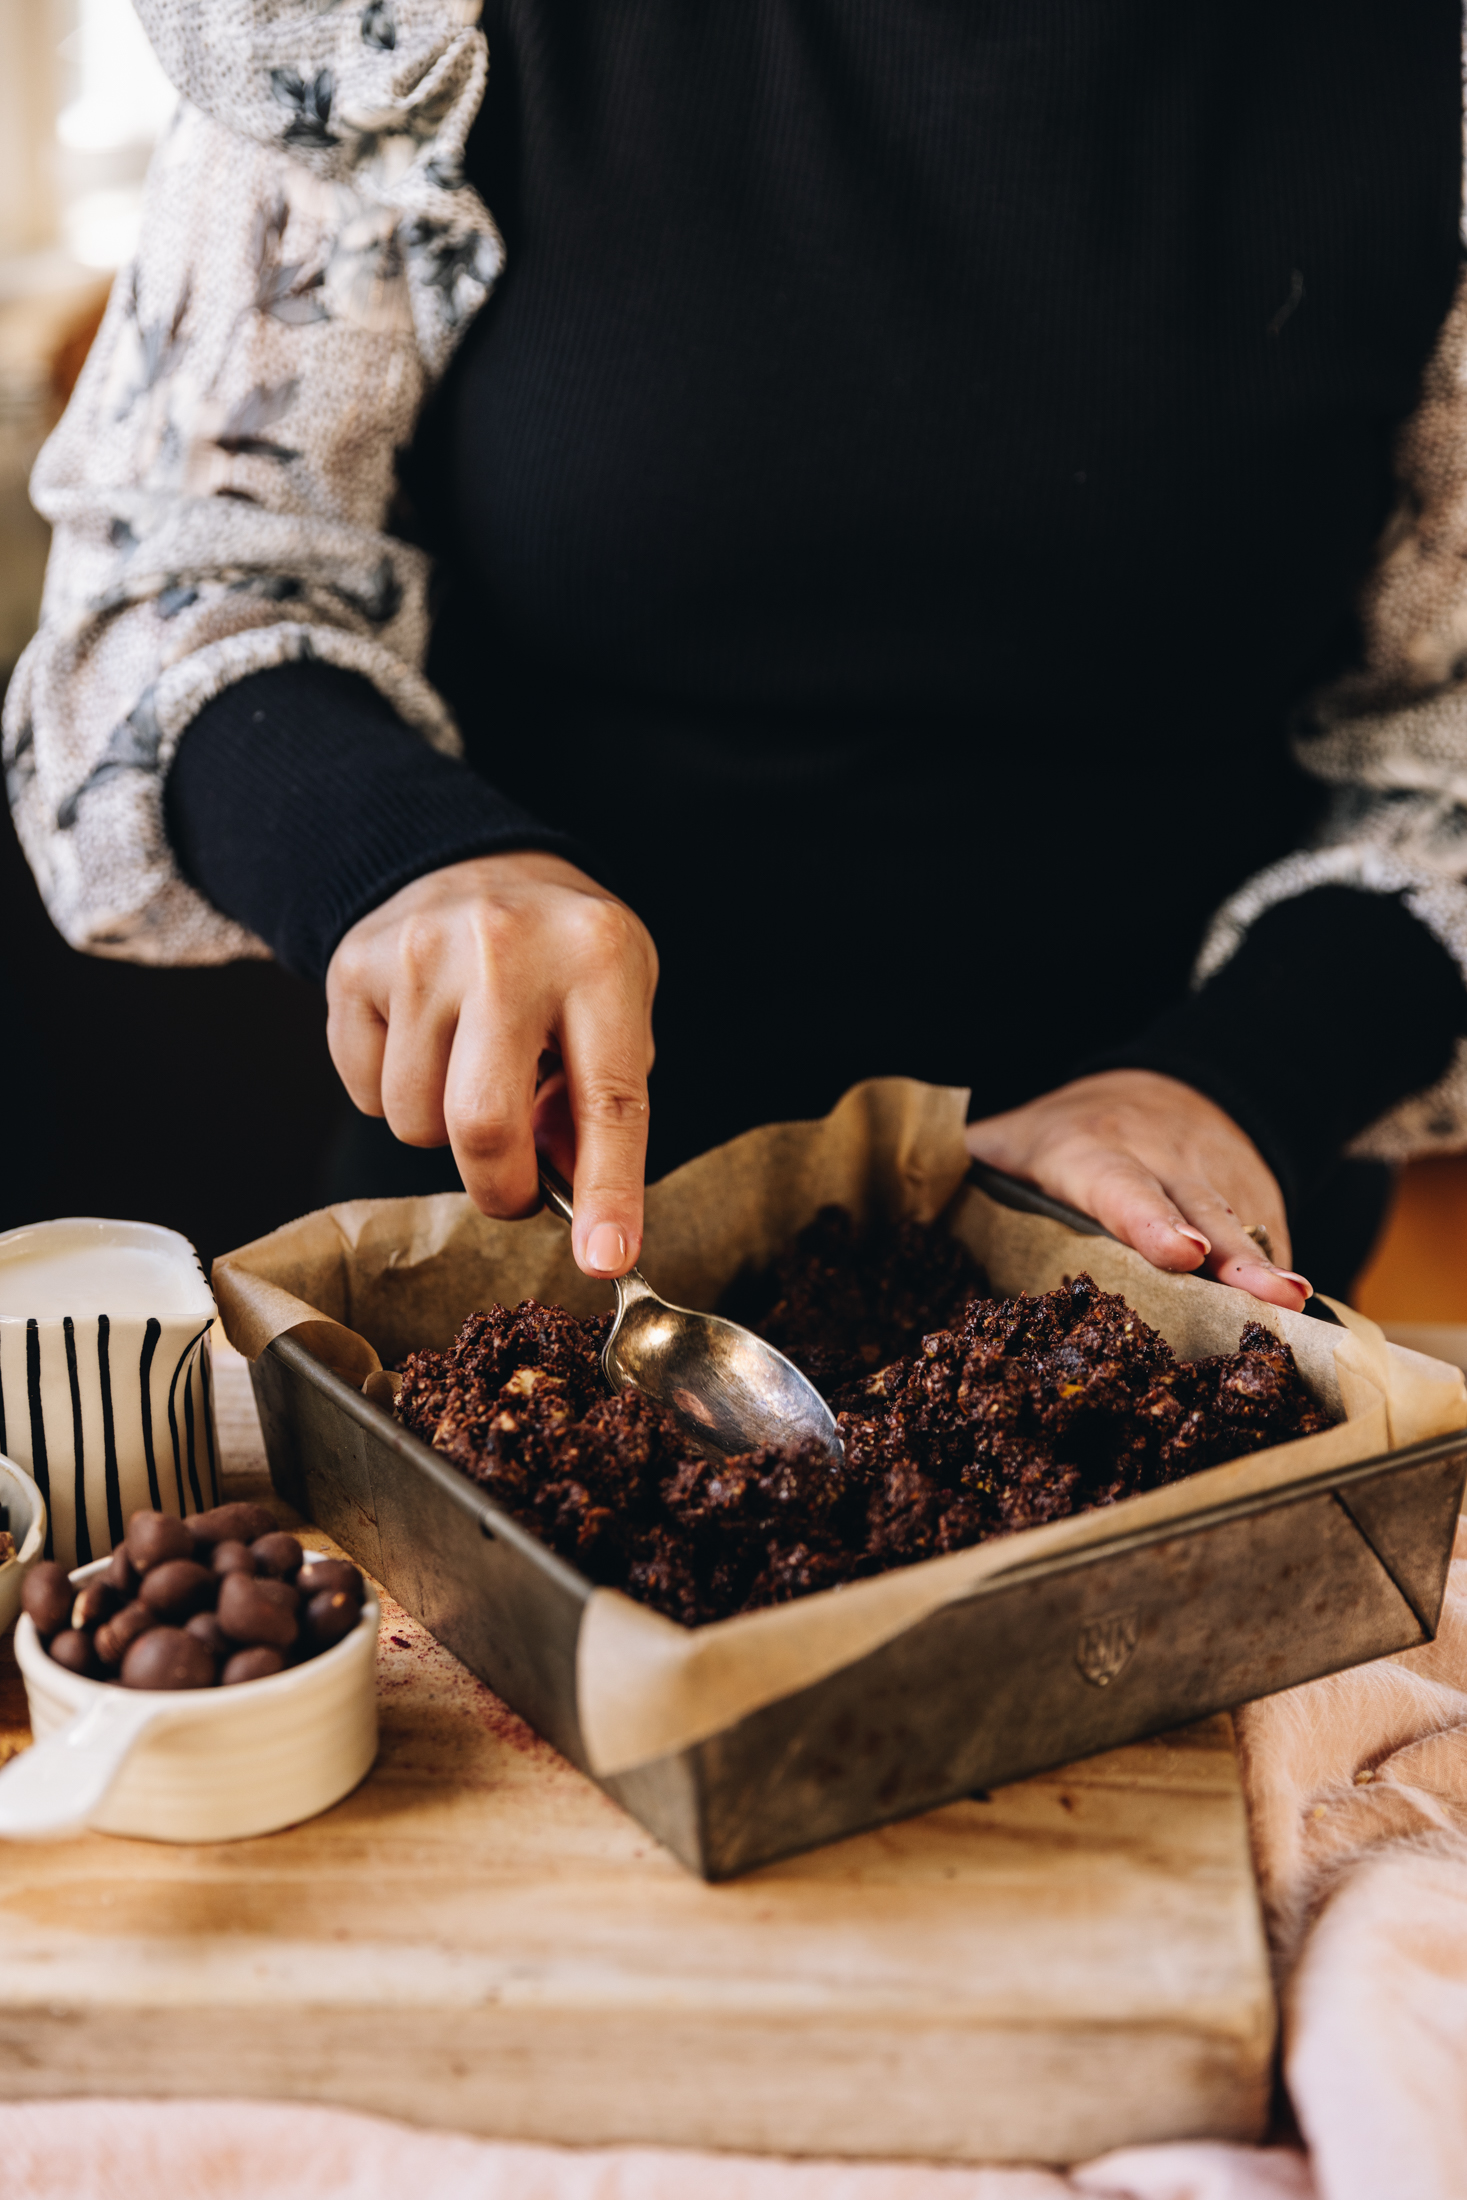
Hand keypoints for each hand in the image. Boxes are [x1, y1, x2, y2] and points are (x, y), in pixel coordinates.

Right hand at [326, 851, 657, 1278]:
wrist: (474, 860)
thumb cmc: (562, 957)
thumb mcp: (617, 1008)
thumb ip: (601, 1103)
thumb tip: (578, 1208)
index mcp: (597, 958)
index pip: (609, 1098)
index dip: (609, 1191)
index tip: (605, 1259)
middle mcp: (505, 947)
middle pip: (482, 1125)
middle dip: (499, 1188)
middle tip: (513, 1188)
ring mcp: (419, 950)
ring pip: (414, 1123)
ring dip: (443, 1131)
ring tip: (469, 1071)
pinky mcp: (354, 965)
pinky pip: (364, 1093)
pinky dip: (395, 1093)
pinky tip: (425, 1041)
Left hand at [964, 1070, 1310, 1310]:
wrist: (1179, 1088)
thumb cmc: (1074, 1131)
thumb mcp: (1014, 1136)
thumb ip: (957, 1163)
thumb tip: (883, 1201)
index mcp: (1098, 1155)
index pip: (1121, 1188)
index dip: (1147, 1223)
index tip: (1177, 1254)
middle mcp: (1167, 1169)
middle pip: (1201, 1215)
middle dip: (1230, 1256)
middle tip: (1263, 1293)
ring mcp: (1221, 1189)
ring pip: (1248, 1233)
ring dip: (1270, 1272)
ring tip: (1297, 1309)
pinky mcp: (1259, 1212)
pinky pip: (1273, 1249)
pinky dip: (1285, 1283)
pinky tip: (1305, 1327)